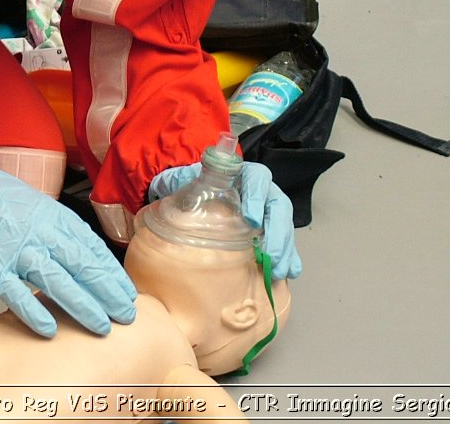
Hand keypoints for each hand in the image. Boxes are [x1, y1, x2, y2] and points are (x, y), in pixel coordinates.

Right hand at [0, 167, 137, 336]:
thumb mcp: (36, 204)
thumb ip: (58, 229)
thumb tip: (82, 254)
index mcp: (54, 217)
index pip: (92, 248)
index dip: (112, 273)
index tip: (127, 292)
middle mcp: (41, 233)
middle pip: (83, 266)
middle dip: (108, 293)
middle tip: (125, 315)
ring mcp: (17, 251)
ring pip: (58, 281)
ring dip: (83, 306)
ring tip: (100, 326)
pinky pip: (17, 294)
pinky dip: (34, 313)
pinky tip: (51, 330)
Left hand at [148, 160, 301, 279]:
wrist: (191, 199)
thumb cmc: (188, 191)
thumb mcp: (180, 187)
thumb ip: (176, 189)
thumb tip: (162, 198)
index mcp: (239, 175)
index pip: (255, 177)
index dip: (256, 194)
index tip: (249, 217)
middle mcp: (257, 191)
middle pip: (276, 203)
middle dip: (277, 230)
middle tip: (269, 254)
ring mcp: (265, 211)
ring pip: (282, 224)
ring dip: (284, 247)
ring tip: (279, 270)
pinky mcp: (267, 230)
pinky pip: (283, 241)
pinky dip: (287, 257)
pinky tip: (286, 274)